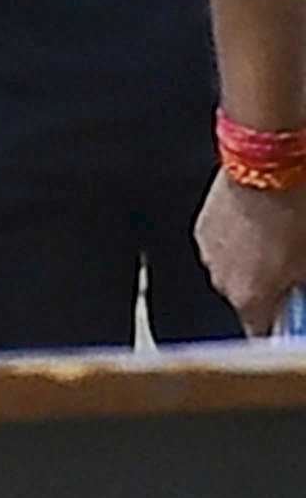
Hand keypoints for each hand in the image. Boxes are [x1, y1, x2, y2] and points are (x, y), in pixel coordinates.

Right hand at [201, 174, 305, 334]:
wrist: (267, 165)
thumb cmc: (295, 209)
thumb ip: (302, 281)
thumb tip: (299, 284)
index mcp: (250, 297)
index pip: (259, 332)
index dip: (279, 324)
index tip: (291, 313)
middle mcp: (222, 281)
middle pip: (245, 299)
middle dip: (268, 288)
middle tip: (292, 269)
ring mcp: (209, 253)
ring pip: (233, 270)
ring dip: (252, 262)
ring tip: (276, 239)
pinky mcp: (202, 227)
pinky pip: (222, 246)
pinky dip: (238, 240)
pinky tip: (260, 223)